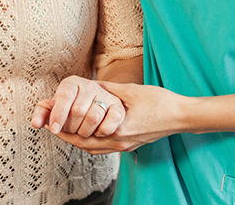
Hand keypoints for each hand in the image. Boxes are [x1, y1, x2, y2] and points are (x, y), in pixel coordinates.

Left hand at [32, 76, 125, 137]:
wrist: (101, 101)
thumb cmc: (73, 106)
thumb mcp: (58, 106)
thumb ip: (45, 112)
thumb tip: (36, 123)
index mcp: (73, 83)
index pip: (64, 96)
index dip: (58, 114)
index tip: (54, 129)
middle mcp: (90, 86)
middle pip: (77, 111)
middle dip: (71, 127)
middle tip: (71, 129)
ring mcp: (106, 96)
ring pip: (92, 118)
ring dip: (85, 132)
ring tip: (83, 130)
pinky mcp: (119, 109)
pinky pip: (107, 126)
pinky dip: (100, 133)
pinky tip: (96, 132)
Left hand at [52, 81, 186, 154]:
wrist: (181, 116)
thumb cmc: (159, 101)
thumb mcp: (131, 91)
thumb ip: (108, 90)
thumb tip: (90, 85)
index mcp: (117, 130)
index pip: (82, 134)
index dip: (65, 127)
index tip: (53, 120)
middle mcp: (119, 143)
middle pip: (84, 145)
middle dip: (67, 135)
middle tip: (54, 125)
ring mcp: (125, 147)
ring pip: (93, 149)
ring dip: (78, 139)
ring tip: (67, 128)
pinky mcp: (129, 146)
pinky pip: (104, 147)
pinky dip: (91, 141)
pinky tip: (87, 131)